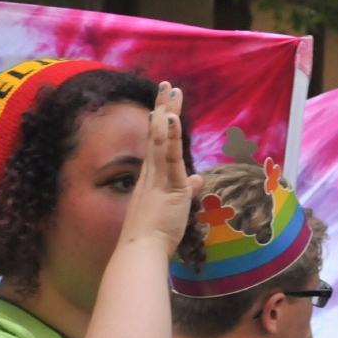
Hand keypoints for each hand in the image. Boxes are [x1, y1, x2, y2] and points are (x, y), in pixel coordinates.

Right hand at [118, 82, 203, 255]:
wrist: (139, 251)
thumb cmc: (153, 236)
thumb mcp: (174, 209)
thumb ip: (186, 190)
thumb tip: (198, 178)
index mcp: (151, 181)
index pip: (157, 147)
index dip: (161, 124)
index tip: (164, 105)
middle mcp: (150, 175)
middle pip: (157, 136)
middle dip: (162, 109)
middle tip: (167, 86)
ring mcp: (156, 179)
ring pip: (161, 140)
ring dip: (166, 113)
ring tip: (170, 91)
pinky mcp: (167, 185)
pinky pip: (168, 157)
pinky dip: (170, 137)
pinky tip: (172, 118)